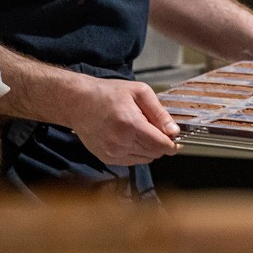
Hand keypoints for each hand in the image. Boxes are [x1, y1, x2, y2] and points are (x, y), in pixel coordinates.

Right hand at [60, 77, 180, 166]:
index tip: (174, 138)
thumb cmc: (106, 94)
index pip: (161, 145)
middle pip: (155, 153)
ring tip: (137, 130)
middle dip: (160, 143)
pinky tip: (128, 137)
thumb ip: (159, 112)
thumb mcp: (139, 92)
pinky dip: (136, 151)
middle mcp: (120, 142)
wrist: (78, 102)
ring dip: (147, 148)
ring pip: (145, 159)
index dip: (172, 143)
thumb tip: (174, 130)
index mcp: (130, 124)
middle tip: (153, 128)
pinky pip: (132, 161)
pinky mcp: (107, 158)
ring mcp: (112, 152)